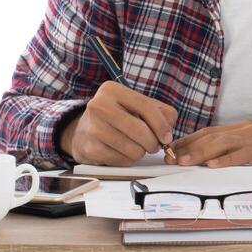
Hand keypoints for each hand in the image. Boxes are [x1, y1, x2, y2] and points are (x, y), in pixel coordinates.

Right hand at [63, 81, 177, 165]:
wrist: (84, 131)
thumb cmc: (117, 117)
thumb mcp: (137, 106)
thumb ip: (160, 112)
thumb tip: (168, 131)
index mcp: (112, 90)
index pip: (145, 106)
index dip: (161, 124)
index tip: (167, 137)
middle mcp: (99, 105)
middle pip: (139, 130)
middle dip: (153, 142)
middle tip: (154, 146)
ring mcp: (93, 128)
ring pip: (132, 148)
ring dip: (141, 152)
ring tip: (137, 147)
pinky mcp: (90, 148)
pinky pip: (122, 160)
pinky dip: (128, 160)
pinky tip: (123, 152)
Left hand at [167, 120, 251, 174]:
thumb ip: (238, 149)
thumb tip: (211, 161)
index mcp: (243, 128)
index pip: (209, 132)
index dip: (189, 140)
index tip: (171, 149)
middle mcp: (246, 130)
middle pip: (211, 136)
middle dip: (188, 147)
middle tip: (171, 158)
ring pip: (222, 144)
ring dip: (200, 153)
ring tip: (183, 162)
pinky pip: (242, 155)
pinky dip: (225, 160)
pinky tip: (211, 166)